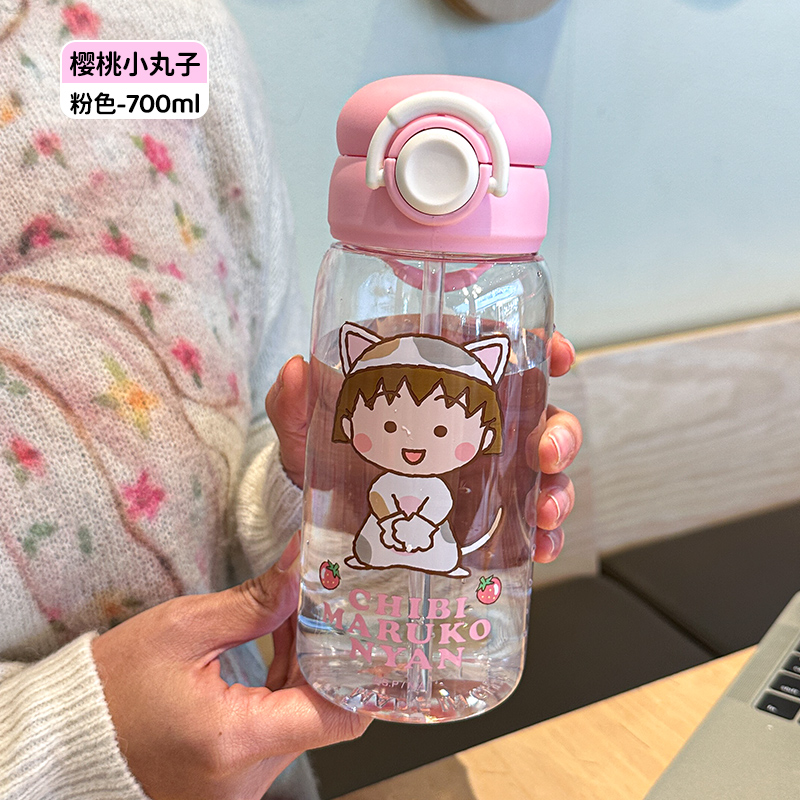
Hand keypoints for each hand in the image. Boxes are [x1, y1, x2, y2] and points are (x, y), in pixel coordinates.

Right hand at [91, 535, 367, 799]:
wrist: (65, 739)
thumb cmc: (112, 688)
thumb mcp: (184, 630)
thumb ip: (257, 601)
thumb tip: (303, 565)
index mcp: (235, 741)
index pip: (339, 716)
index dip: (364, 671)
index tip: (368, 628)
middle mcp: (246, 779)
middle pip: (323, 712)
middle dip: (331, 652)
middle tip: (328, 602)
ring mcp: (241, 787)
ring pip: (304, 719)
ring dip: (307, 666)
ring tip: (294, 614)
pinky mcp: (234, 781)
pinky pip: (280, 730)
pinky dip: (285, 688)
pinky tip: (278, 644)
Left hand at [267, 330, 583, 563]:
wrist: (322, 519)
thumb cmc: (323, 456)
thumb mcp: (307, 430)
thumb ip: (294, 401)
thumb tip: (297, 368)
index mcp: (440, 383)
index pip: (500, 355)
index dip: (540, 347)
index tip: (556, 353)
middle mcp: (473, 422)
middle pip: (539, 414)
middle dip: (559, 431)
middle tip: (545, 453)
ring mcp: (486, 469)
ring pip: (543, 469)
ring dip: (558, 486)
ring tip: (546, 511)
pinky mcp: (485, 514)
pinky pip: (527, 520)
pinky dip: (543, 532)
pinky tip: (539, 547)